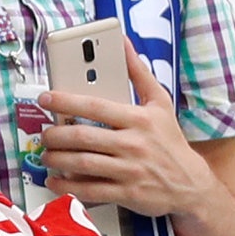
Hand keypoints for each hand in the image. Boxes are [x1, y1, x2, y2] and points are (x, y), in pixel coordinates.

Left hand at [38, 47, 216, 219]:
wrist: (190, 184)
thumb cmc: (170, 141)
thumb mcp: (160, 103)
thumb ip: (138, 73)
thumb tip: (123, 43)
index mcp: (139, 119)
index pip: (95, 106)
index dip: (66, 101)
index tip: (45, 98)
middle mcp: (133, 143)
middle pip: (83, 136)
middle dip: (55, 135)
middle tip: (44, 133)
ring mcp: (129, 170)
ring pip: (83, 163)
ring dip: (57, 159)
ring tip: (46, 155)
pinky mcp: (127, 193)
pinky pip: (90, 190)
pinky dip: (67, 185)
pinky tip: (55, 180)